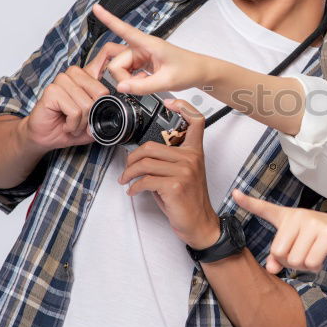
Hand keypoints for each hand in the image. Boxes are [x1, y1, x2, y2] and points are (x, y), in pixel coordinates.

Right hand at [22, 42, 128, 150]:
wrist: (45, 136)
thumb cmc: (69, 126)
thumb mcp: (94, 119)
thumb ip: (106, 109)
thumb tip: (119, 103)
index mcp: (87, 76)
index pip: (105, 55)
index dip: (117, 52)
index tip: (126, 50)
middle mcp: (75, 74)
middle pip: (100, 92)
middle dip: (93, 115)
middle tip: (82, 121)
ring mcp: (62, 80)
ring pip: (87, 105)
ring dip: (81, 123)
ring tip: (72, 123)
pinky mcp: (52, 90)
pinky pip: (75, 111)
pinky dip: (73, 124)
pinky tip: (65, 124)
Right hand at [91, 2, 212, 94]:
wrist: (199, 72)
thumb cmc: (188, 70)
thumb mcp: (167, 81)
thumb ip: (143, 86)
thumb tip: (121, 87)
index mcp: (148, 44)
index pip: (124, 29)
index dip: (109, 19)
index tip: (96, 7)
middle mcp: (141, 47)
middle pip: (116, 62)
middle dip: (123, 77)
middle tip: (139, 85)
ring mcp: (140, 55)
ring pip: (120, 69)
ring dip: (129, 80)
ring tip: (146, 82)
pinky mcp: (141, 62)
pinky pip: (127, 72)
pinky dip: (132, 80)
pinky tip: (145, 81)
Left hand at [117, 98, 220, 248]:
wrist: (200, 224)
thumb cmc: (188, 200)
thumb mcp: (184, 174)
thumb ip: (170, 159)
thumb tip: (143, 154)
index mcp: (195, 152)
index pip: (196, 121)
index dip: (183, 107)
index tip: (169, 103)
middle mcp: (191, 158)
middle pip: (151, 146)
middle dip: (132, 159)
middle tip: (127, 169)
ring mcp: (184, 171)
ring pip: (144, 164)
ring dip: (129, 174)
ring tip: (126, 181)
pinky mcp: (175, 185)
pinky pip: (145, 180)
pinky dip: (134, 187)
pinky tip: (134, 191)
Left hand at [231, 189, 326, 273]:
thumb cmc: (323, 238)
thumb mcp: (301, 243)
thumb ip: (282, 255)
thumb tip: (271, 269)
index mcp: (289, 216)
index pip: (265, 208)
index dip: (248, 202)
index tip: (234, 193)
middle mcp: (298, 216)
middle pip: (278, 252)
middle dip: (290, 261)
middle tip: (305, 253)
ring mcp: (313, 223)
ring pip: (295, 259)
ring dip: (305, 265)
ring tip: (316, 253)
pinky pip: (311, 262)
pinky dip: (316, 266)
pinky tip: (323, 256)